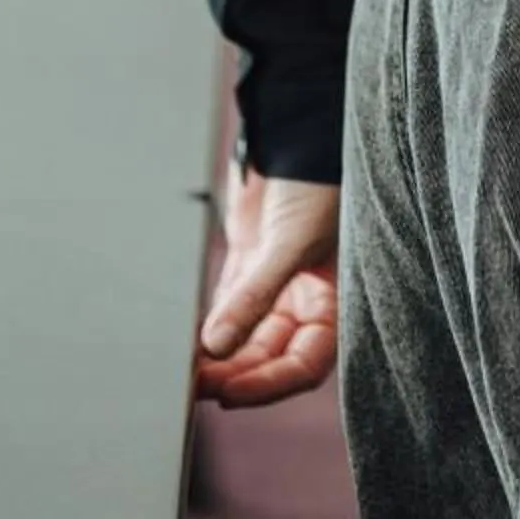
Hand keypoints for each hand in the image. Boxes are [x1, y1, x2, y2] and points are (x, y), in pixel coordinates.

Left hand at [195, 154, 341, 407]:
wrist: (299, 126)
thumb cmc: (318, 179)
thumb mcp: (293, 241)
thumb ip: (255, 296)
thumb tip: (215, 347)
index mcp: (335, 301)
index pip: (304, 363)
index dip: (269, 384)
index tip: (230, 393)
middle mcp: (307, 298)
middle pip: (269, 357)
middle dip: (235, 373)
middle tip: (197, 385)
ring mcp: (276, 282)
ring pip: (245, 338)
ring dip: (218, 356)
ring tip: (185, 371)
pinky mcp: (248, 264)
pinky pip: (227, 308)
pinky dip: (208, 326)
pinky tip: (186, 340)